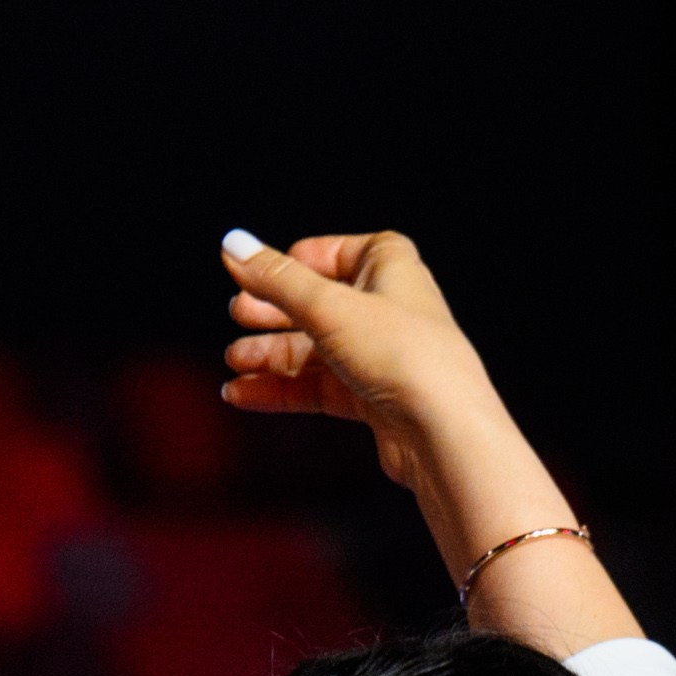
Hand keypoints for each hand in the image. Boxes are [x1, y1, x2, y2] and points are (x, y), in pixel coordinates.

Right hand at [217, 231, 640, 652]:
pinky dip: (282, 388)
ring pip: (315, 348)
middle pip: (318, 302)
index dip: (293, 262)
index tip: (254, 274)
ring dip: (271, 355)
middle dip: (274, 312)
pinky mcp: (374, 397)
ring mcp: (381, 355)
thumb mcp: (328, 306)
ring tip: (234, 363)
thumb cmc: (403, 355)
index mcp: (390, 266)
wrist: (443, 431)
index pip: (333, 252)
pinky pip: (319, 387)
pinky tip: (244, 392)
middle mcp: (388, 307)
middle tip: (236, 316)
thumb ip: (275, 278)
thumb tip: (232, 243)